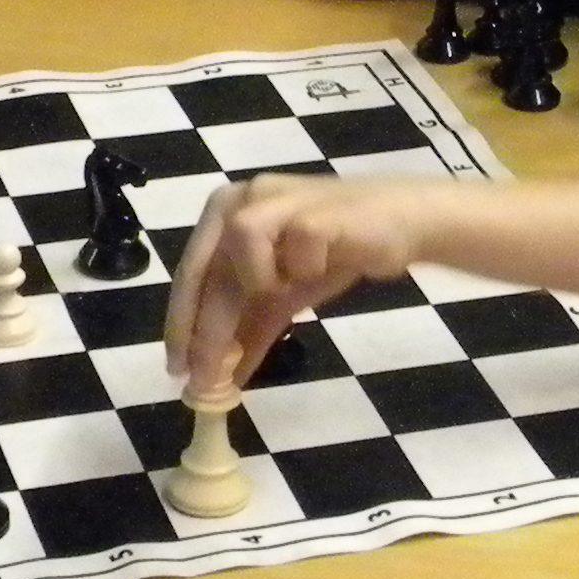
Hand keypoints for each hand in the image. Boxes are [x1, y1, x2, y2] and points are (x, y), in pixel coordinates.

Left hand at [165, 174, 431, 394]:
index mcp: (225, 212)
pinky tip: (322, 265)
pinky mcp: (312, 211)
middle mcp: (242, 198)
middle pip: (207, 272)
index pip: (191, 275)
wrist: (399, 223)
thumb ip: (249, 329)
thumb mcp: (283, 297)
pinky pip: (295, 258)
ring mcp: (276, 199)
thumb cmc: (334, 253)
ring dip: (261, 285)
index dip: (180, 324)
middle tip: (204, 377)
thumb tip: (220, 379)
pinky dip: (305, 270)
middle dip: (205, 331)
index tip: (178, 370)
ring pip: (240, 256)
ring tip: (292, 287)